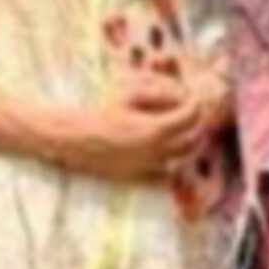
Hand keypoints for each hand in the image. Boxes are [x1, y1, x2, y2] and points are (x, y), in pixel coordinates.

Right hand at [64, 80, 205, 182]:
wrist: (73, 138)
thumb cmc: (99, 109)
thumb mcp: (129, 93)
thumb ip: (159, 92)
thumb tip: (182, 94)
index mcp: (156, 130)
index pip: (190, 118)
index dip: (195, 106)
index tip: (192, 99)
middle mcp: (156, 152)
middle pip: (191, 141)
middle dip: (195, 127)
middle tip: (190, 115)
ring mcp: (147, 167)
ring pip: (180, 159)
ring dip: (184, 145)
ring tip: (179, 131)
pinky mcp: (136, 177)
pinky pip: (163, 175)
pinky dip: (168, 164)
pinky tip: (161, 151)